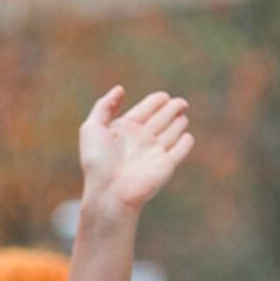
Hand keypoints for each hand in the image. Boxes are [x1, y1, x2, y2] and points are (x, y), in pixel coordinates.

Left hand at [76, 87, 193, 218]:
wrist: (110, 191)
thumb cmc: (98, 162)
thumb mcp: (92, 128)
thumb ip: (104, 106)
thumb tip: (120, 89)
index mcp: (126, 129)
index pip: (145, 110)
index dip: (155, 101)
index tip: (164, 96)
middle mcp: (142, 140)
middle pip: (161, 119)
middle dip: (172, 109)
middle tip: (181, 102)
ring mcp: (155, 152)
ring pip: (172, 132)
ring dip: (178, 123)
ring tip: (183, 115)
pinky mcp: (167, 165)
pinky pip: (180, 151)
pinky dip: (185, 143)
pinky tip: (187, 136)